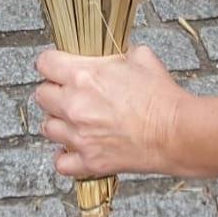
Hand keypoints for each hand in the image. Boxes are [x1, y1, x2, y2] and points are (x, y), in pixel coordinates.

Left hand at [33, 45, 193, 179]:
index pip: (44, 63)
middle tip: (69, 93)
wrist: (176, 132)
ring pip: (47, 128)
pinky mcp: (89, 161)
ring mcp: (79, 136)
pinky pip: (61, 162)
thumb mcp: (140, 56)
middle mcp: (74, 105)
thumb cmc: (161, 95)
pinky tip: (77, 147)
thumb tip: (111, 54)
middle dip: (54, 92)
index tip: (58, 66)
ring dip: (59, 122)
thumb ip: (116, 54)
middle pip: (41, 95)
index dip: (52, 63)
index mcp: (83, 75)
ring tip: (75, 120)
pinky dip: (66, 156)